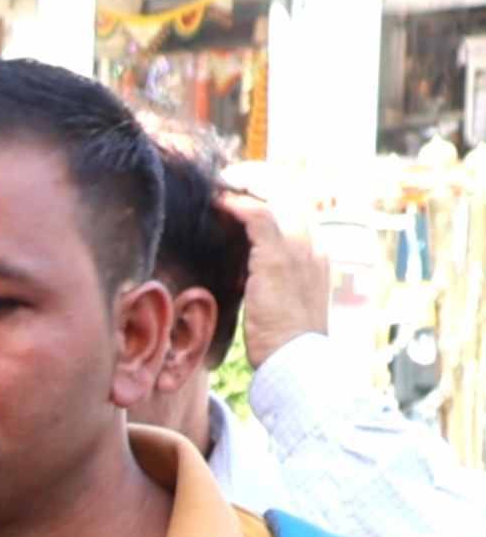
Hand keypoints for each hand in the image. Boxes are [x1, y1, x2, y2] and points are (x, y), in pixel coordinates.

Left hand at [230, 180, 335, 361]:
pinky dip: (238, 205)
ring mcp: (299, 249)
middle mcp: (314, 244)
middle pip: (292, 193)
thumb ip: (272, 281)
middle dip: (263, 178)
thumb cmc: (285, 342)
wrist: (297, 359)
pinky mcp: (278, 258)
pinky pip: (259, 217)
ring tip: (223, 181)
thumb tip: (249, 276)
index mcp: (317, 254)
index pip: (299, 209)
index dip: (275, 194)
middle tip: (233, 176)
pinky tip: (219, 202)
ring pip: (277, 197)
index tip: (249, 190)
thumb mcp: (283, 303)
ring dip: (248, 184)